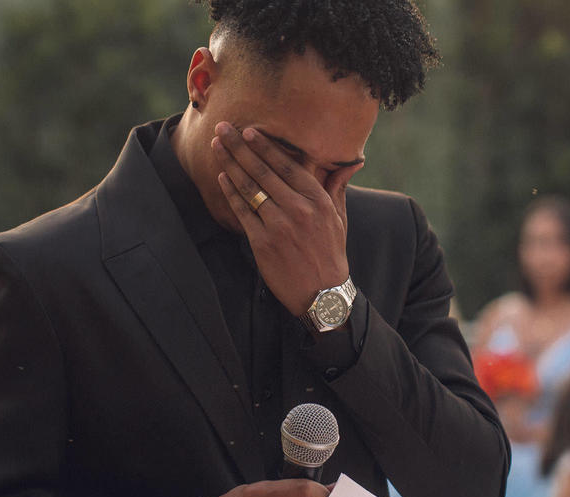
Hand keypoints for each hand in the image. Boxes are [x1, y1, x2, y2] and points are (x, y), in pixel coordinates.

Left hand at [211, 122, 362, 314]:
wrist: (323, 295)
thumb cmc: (331, 254)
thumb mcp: (339, 219)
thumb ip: (337, 187)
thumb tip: (353, 162)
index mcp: (318, 201)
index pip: (288, 166)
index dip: (265, 147)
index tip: (249, 131)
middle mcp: (299, 210)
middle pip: (263, 172)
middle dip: (239, 147)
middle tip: (223, 128)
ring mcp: (279, 227)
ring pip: (249, 188)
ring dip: (230, 164)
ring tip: (216, 146)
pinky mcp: (263, 244)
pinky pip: (242, 212)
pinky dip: (230, 193)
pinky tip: (221, 177)